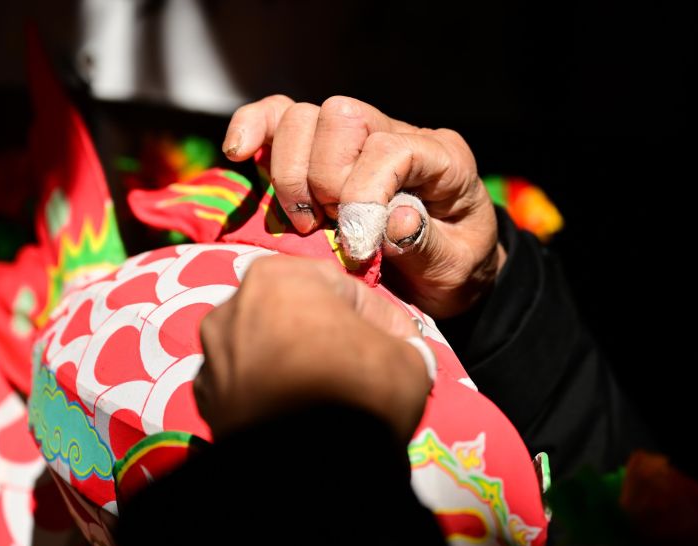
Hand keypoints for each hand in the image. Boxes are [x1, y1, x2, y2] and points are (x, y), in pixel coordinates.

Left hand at [194, 254, 430, 444]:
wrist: (308, 470)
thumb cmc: (358, 392)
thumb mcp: (409, 360)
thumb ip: (403, 346)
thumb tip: (399, 353)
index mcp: (278, 277)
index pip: (348, 292)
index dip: (383, 322)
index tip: (403, 349)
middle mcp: (232, 307)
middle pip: (301, 318)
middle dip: (332, 340)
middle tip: (366, 371)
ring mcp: (212, 356)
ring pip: (271, 352)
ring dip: (299, 366)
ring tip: (331, 397)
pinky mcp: (206, 402)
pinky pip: (252, 389)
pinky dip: (274, 397)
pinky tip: (300, 417)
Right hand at [222, 95, 504, 318]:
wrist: (446, 276)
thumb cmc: (456, 270)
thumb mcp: (456, 269)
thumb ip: (427, 245)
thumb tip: (393, 220)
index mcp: (444, 157)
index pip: (390, 148)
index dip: (363, 195)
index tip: (357, 247)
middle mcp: (398, 132)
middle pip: (340, 118)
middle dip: (325, 182)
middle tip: (332, 232)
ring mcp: (356, 137)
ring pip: (302, 117)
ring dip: (291, 175)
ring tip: (307, 224)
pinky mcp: (319, 150)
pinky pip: (277, 117)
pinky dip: (254, 129)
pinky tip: (240, 155)